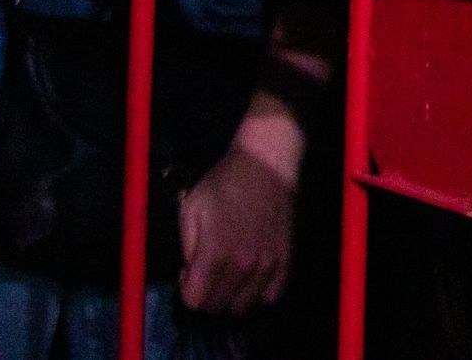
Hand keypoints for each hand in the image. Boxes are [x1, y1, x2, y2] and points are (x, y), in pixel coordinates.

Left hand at [177, 141, 295, 313]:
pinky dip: (259, 292)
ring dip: (232, 295)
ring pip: (243, 306)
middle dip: (207, 294)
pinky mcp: (286, 259)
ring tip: (231, 272)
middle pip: (217, 306)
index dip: (187, 289)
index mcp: (215, 253)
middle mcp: (243, 265)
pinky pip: (271, 296)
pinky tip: (253, 275)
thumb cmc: (223, 185)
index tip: (190, 271)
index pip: (194, 301)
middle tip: (209, 269)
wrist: (266, 165)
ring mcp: (268, 264)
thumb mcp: (190, 210)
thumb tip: (191, 274)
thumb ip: (186, 248)